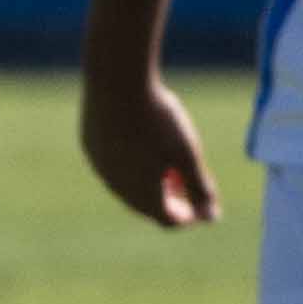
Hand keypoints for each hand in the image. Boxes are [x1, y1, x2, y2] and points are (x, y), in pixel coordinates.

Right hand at [79, 70, 217, 230]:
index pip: (169, 220)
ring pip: (128, 185)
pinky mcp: (91, 146)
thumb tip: (211, 216)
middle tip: (189, 181)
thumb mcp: (187, 154)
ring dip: (150, 181)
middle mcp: (117, 187)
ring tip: (168, 161)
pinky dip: (131, 163)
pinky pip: (113, 165)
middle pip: (147, 205)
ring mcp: (100, 167)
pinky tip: (142, 141)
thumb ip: (200, 187)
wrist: (115, 83)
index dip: (190, 215)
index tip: (205, 201)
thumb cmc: (158, 120)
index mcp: (143, 195)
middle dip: (171, 198)